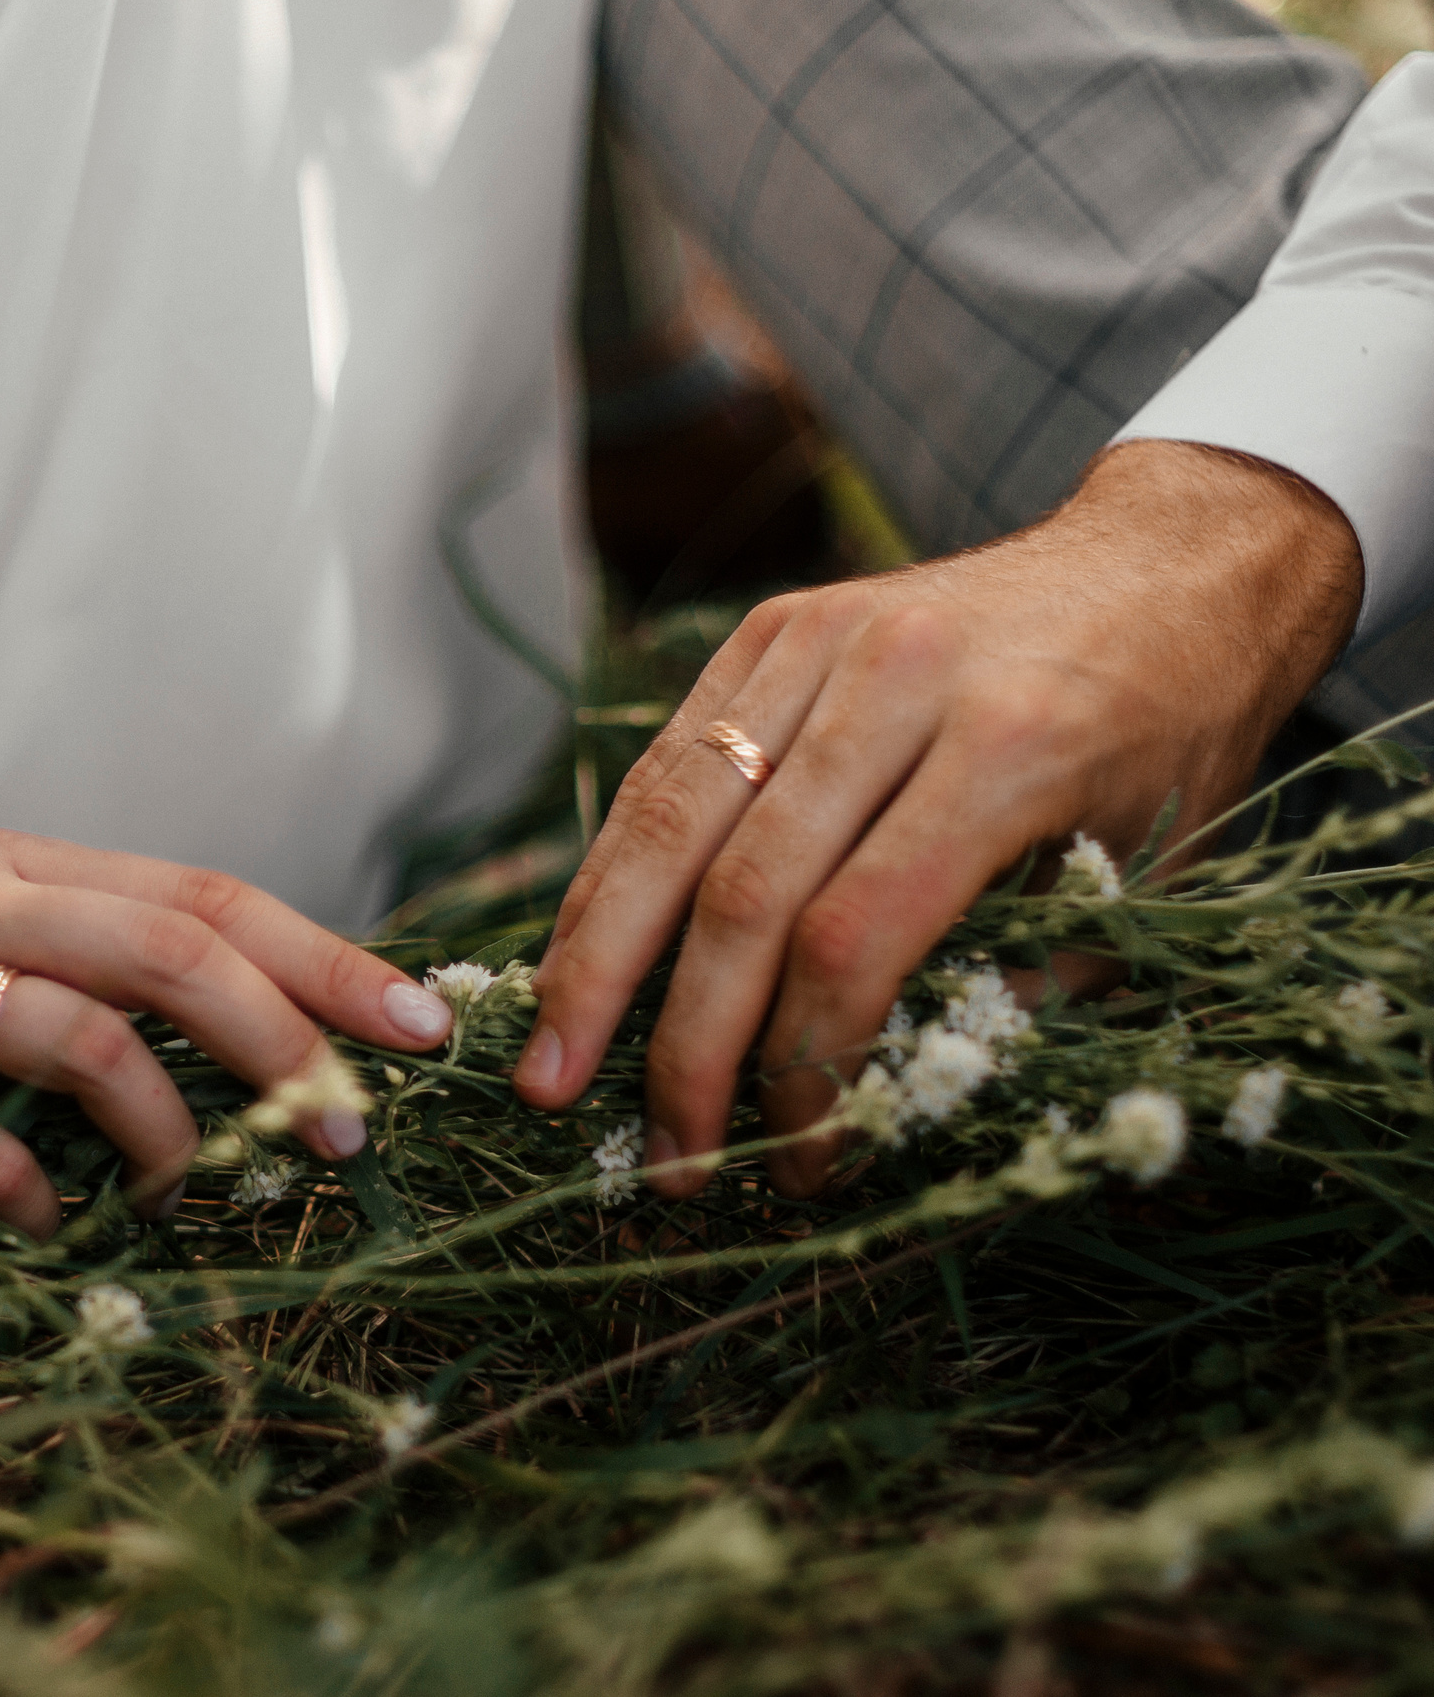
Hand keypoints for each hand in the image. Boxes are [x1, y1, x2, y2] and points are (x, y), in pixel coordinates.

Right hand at [0, 829, 456, 1238]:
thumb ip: (56, 958)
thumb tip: (226, 1033)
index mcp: (4, 866)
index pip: (201, 891)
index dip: (324, 952)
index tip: (423, 1017)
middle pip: (169, 947)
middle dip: (287, 1035)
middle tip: (354, 1126)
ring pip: (78, 1027)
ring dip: (167, 1121)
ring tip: (197, 1191)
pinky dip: (22, 1182)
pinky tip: (45, 1222)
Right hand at [514, 441, 1361, 1196]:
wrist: (1175, 562)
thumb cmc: (1171, 744)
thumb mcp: (1146, 887)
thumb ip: (1014, 995)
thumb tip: (868, 1110)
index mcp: (1015, 748)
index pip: (854, 935)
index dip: (805, 1066)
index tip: (801, 1164)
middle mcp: (902, 680)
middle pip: (740, 888)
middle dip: (680, 1042)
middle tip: (652, 1152)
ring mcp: (823, 640)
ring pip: (672, 820)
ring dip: (598, 962)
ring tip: (551, 1069)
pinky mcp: (774, 627)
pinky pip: (667, 765)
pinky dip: (614, 874)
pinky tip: (578, 960)